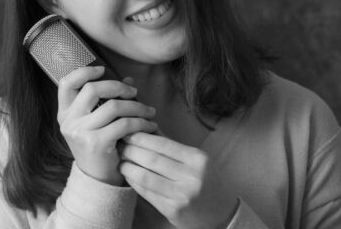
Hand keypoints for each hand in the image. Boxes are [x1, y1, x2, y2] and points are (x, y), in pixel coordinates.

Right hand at [57, 66, 157, 184]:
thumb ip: (109, 100)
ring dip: (137, 106)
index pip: (66, 83)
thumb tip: (130, 80)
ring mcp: (80, 132)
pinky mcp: (96, 143)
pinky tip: (149, 125)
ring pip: (113, 106)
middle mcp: (69, 121)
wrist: (97, 180)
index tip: (102, 70)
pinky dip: (141, 122)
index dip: (84, 72)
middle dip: (118, 87)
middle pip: (92, 89)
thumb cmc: (99, 146)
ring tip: (149, 111)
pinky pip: (123, 124)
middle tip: (135, 93)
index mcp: (65, 113)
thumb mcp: (98, 122)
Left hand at [119, 132, 238, 228]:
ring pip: (146, 176)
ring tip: (121, 159)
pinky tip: (128, 175)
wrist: (221, 213)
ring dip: (128, 167)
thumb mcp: (195, 160)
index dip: (141, 137)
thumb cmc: (206, 181)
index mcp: (197, 159)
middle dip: (131, 150)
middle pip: (152, 159)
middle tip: (119, 144)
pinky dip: (134, 182)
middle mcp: (191, 177)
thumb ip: (172, 145)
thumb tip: (147, 127)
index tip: (127, 131)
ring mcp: (181, 195)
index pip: (162, 144)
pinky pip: (147, 193)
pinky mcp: (172, 210)